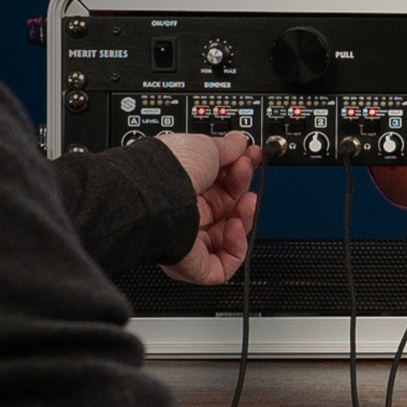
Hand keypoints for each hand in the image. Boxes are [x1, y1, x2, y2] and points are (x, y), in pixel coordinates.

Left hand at [157, 132, 262, 284]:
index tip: (252, 157)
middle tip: (247, 172)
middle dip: (243, 189)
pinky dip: (236, 246)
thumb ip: (227, 147)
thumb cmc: (169, 170)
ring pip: (228, 236)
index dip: (239, 170)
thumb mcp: (204, 147)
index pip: (219, 183)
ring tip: (247, 202)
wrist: (154, 196)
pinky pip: (223, 265)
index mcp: (183, 185)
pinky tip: (235, 226)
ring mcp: (187, 239)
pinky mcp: (192, 265)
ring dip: (245, 217)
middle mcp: (184, 212)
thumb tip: (240, 141)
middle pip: (226, 208)